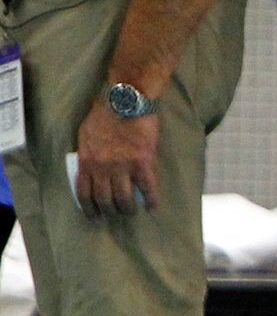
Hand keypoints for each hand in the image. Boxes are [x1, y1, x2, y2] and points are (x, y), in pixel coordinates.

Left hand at [75, 100, 160, 217]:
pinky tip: (152, 206)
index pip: (84, 193)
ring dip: (128, 208)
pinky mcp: (143, 162)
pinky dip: (150, 199)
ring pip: (124, 197)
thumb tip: (89, 168)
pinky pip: (147, 187)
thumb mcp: (86, 136)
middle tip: (115, 213)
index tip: (94, 215)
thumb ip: (87, 155)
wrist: (126, 100)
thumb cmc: (104, 113)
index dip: (89, 208)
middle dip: (110, 210)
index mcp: (87, 162)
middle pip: (104, 199)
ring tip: (132, 211)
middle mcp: (102, 169)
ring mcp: (123, 167)